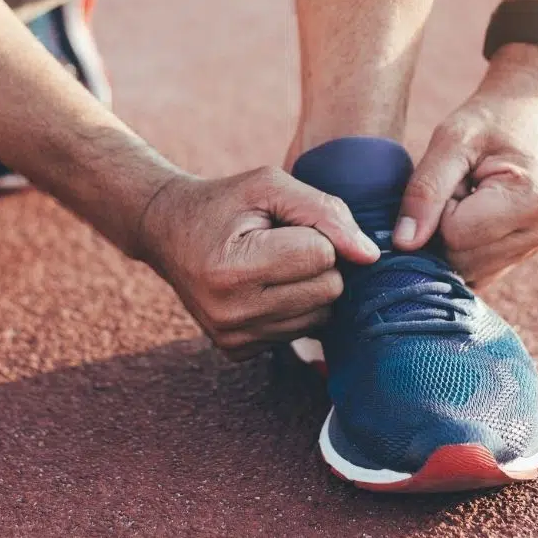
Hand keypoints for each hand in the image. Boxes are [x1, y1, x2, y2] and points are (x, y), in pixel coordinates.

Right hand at [139, 167, 380, 360]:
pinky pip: (300, 332)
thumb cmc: (223, 202)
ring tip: (272, 263)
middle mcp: (231, 313)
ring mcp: (233, 338)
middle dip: (318, 261)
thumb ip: (325, 212)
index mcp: (233, 269)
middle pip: (327, 290)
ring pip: (321, 316)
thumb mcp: (269, 186)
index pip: (321, 256)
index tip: (284, 224)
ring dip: (309, 285)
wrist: (167, 231)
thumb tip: (370, 256)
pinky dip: (292, 306)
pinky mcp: (237, 351)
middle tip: (281, 242)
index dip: (315, 232)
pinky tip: (264, 286)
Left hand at [393, 46, 537, 285]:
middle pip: (462, 260)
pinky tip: (473, 215)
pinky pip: (481, 271)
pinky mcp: (529, 251)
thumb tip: (403, 243)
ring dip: (454, 239)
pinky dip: (466, 249)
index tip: (455, 177)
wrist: (532, 108)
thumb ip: (425, 191)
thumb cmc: (490, 117)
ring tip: (470, 197)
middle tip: (461, 185)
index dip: (439, 208)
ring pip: (469, 271)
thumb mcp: (450, 139)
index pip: (454, 235)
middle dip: (444, 228)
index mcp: (529, 202)